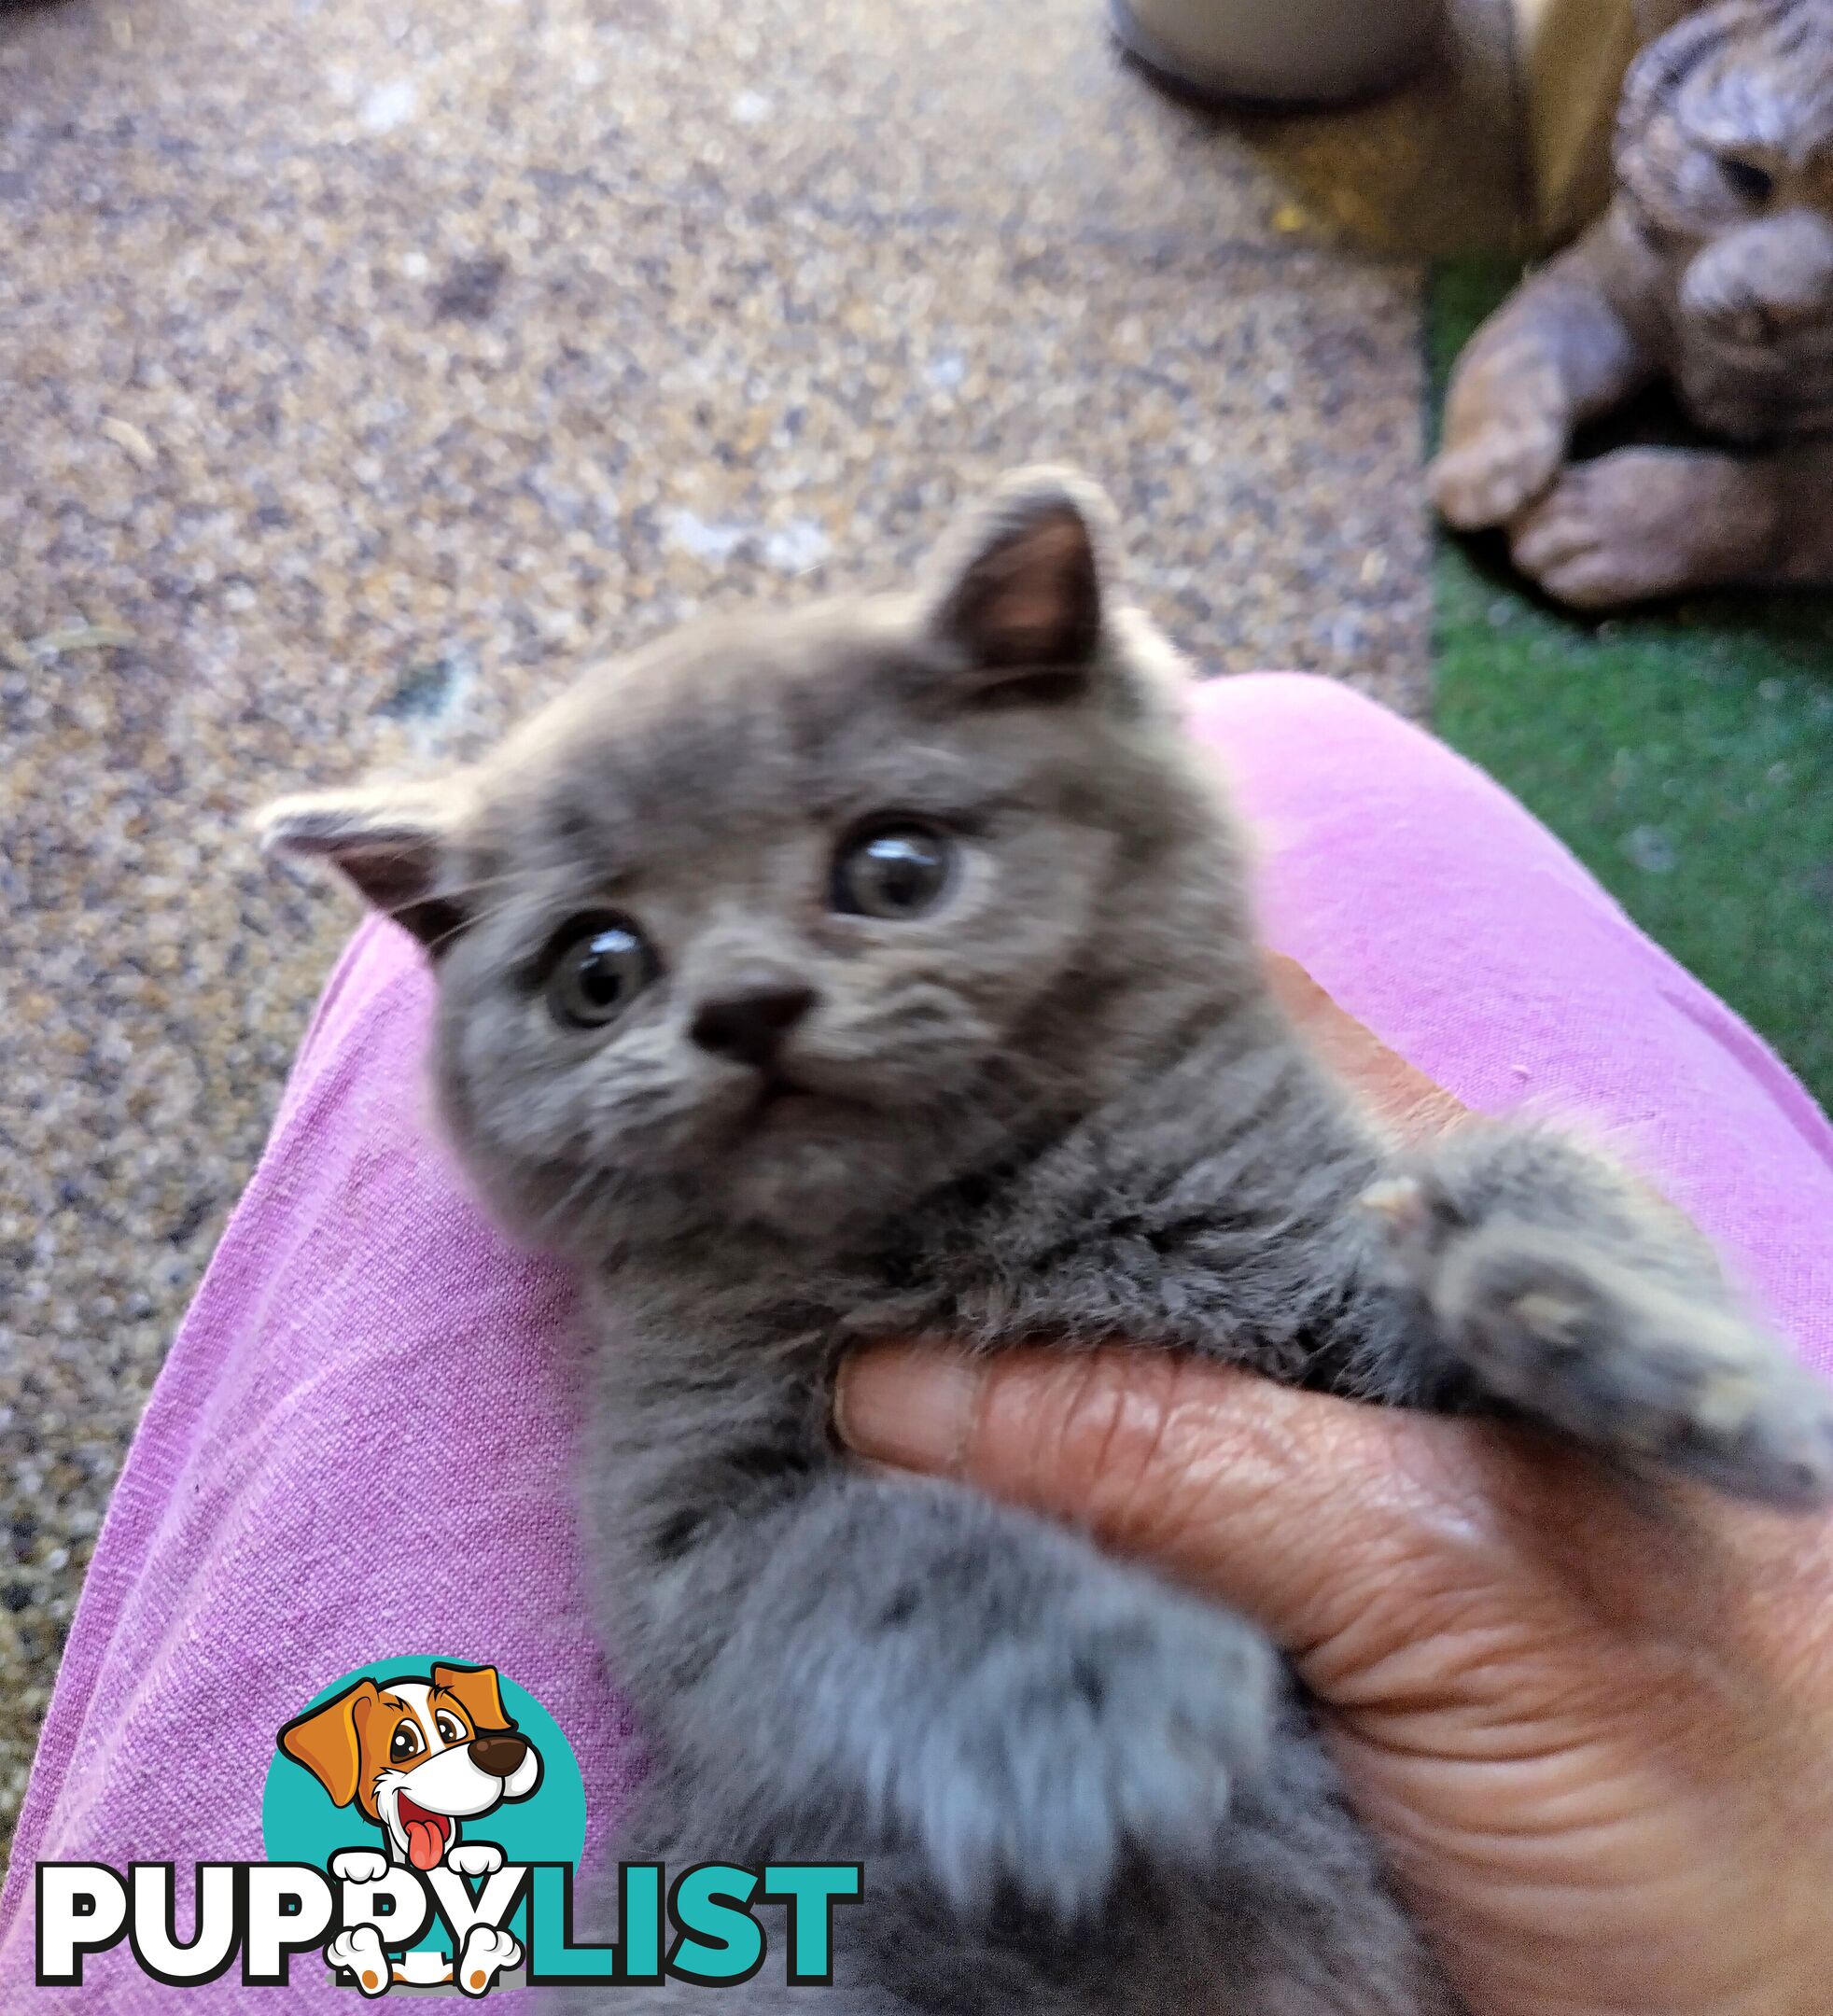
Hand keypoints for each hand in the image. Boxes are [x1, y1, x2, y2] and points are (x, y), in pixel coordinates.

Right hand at [835, 961, 1832, 2015]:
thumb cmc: (1704, 1821)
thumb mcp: (1468, 1592)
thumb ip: (1196, 1457)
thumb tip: (893, 1385)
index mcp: (1475, 1240)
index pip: (1242, 1053)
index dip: (1076, 1036)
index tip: (898, 1039)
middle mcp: (1361, 1317)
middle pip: (1132, 1199)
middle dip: (979, 1198)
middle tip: (798, 1188)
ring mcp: (1277, 1455)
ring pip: (1079, 1349)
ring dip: (951, 1346)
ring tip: (783, 1301)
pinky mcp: (1217, 1584)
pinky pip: (1065, 1498)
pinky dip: (963, 1481)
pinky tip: (847, 1450)